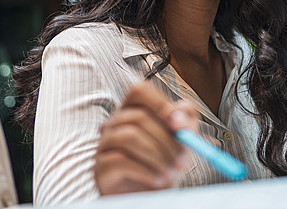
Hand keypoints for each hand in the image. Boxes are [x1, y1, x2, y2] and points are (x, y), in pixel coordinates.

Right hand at [95, 81, 198, 195]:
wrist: (151, 195)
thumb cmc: (165, 162)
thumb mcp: (182, 138)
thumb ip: (186, 120)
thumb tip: (178, 119)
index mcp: (134, 110)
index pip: (140, 91)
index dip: (160, 104)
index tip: (180, 126)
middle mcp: (115, 122)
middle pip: (139, 117)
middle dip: (167, 140)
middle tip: (184, 160)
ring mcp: (105, 143)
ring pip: (129, 136)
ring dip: (158, 155)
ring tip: (172, 172)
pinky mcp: (101, 166)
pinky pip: (120, 160)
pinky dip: (146, 171)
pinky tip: (158, 180)